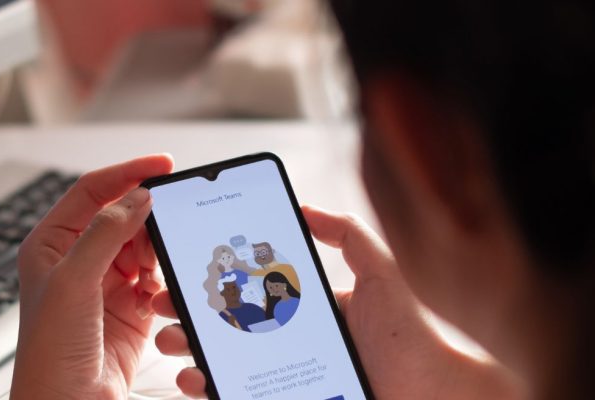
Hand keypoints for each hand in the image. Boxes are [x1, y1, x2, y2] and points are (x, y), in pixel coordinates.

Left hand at [11, 155, 172, 399]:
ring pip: (144, 248)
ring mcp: (105, 283)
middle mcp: (77, 259)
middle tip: (173, 221)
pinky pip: (155, 280)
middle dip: (149, 221)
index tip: (163, 164)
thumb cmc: (49, 349)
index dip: (127, 173)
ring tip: (157, 272)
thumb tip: (138, 197)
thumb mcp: (73, 281)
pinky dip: (162, 284)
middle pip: (124, 218)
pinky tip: (156, 298)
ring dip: (156, 256)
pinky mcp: (130, 309)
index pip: (92, 191)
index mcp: (51, 242)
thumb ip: (106, 233)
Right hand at [152, 206, 523, 397]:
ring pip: (224, 363)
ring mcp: (285, 375)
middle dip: (187, 315)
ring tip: (173, 343)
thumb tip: (305, 207)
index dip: (213, 283)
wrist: (431, 391)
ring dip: (190, 351)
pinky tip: (197, 378)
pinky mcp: (283, 397)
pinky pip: (238, 393)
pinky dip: (210, 388)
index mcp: (305, 310)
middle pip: (226, 327)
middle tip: (162, 307)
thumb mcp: (378, 272)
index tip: (184, 271)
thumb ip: (347, 234)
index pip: (248, 292)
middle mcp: (289, 343)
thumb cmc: (409, 334)